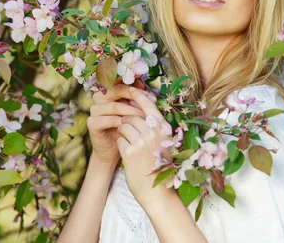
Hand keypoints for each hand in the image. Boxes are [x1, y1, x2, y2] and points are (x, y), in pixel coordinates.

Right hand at [88, 81, 156, 166]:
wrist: (115, 149)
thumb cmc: (127, 128)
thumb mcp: (133, 112)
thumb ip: (137, 100)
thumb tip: (147, 89)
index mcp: (109, 91)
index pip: (123, 85)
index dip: (138, 90)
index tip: (153, 98)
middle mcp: (99, 97)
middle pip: (117, 91)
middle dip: (136, 98)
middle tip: (149, 106)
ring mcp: (94, 110)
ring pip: (115, 106)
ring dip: (131, 111)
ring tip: (143, 118)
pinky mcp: (91, 123)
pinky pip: (108, 119)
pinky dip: (121, 122)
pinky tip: (131, 126)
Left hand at [116, 87, 173, 207]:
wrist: (157, 192)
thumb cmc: (160, 166)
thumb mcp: (163, 143)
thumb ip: (155, 127)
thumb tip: (142, 107)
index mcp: (164, 129)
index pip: (148, 105)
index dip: (137, 95)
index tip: (129, 89)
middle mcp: (154, 133)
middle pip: (132, 115)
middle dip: (126, 119)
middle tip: (127, 130)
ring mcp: (142, 142)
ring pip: (124, 125)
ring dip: (122, 132)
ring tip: (129, 143)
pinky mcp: (130, 153)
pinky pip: (119, 139)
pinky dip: (120, 144)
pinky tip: (127, 153)